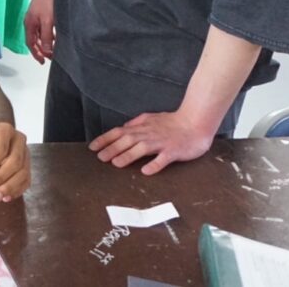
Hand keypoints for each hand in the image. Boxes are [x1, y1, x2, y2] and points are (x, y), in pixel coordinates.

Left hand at [0, 122, 29, 201]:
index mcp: (5, 131)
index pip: (1, 148)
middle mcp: (19, 141)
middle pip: (15, 161)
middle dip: (1, 177)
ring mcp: (26, 154)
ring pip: (23, 173)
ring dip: (10, 187)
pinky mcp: (28, 166)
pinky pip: (27, 180)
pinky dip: (17, 190)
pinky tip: (6, 197)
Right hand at [24, 0, 55, 63]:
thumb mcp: (47, 21)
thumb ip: (46, 37)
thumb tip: (46, 50)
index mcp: (29, 24)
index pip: (30, 43)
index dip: (36, 54)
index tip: (42, 61)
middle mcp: (31, 21)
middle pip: (34, 40)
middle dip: (41, 49)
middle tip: (49, 57)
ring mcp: (36, 16)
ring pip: (40, 34)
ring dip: (46, 42)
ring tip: (54, 48)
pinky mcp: (42, 12)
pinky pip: (44, 28)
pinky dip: (49, 34)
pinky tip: (56, 35)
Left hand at [90, 110, 214, 174]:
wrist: (196, 122)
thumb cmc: (173, 122)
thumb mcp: (151, 118)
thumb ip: (137, 123)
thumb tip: (123, 127)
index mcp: (142, 127)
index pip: (119, 132)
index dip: (105, 139)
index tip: (92, 147)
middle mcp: (149, 134)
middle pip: (127, 140)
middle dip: (112, 148)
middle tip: (99, 158)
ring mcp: (161, 142)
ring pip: (142, 148)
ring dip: (128, 155)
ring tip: (115, 163)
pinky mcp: (174, 151)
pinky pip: (163, 158)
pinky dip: (154, 164)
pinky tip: (146, 171)